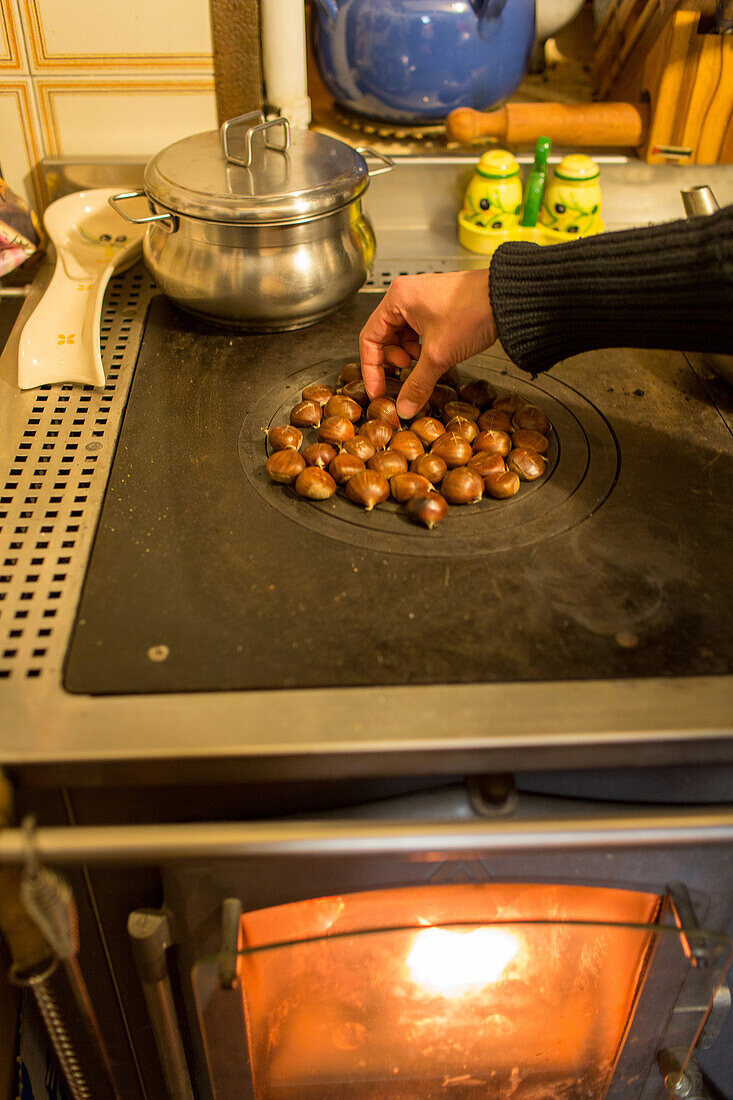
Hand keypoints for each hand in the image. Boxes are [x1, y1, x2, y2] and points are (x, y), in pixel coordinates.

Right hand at [358, 269, 497, 417]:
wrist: (509, 300)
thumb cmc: (474, 310)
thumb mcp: (439, 355)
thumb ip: (417, 384)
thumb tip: (404, 406)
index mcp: (397, 298)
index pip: (369, 338)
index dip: (372, 368)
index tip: (378, 390)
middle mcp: (406, 296)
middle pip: (384, 337)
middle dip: (392, 361)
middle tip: (403, 376)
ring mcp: (422, 301)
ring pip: (402, 337)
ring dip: (408, 357)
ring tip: (422, 366)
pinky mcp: (437, 308)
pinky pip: (418, 333)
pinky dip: (422, 350)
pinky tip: (434, 358)